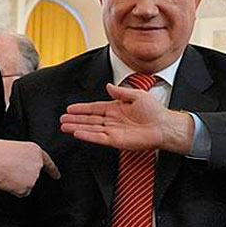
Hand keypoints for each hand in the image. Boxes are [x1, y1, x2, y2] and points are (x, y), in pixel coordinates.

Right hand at [0, 139, 59, 195]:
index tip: (57, 176)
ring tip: (5, 174)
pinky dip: (13, 190)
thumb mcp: (11, 146)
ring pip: (26, 184)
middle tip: (9, 172)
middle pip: (33, 175)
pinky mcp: (27, 188)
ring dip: (17, 182)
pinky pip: (21, 192)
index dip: (52, 170)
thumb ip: (20, 154)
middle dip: (23, 176)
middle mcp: (37, 164)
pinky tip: (7, 182)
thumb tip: (16, 161)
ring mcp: (33, 177)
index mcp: (34, 150)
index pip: (47, 162)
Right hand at [59, 83, 194, 153]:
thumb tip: (108, 86)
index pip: (94, 108)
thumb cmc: (154, 111)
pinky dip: (87, 135)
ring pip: (90, 128)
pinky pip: (98, 137)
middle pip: (89, 119)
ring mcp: (113, 131)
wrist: (164, 125)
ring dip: (77, 127)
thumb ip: (120, 92)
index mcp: (116, 108)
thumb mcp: (136, 95)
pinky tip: (77, 133)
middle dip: (75, 119)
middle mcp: (112, 120)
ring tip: (64, 126)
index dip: (82, 109)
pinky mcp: (116, 141)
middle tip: (62, 119)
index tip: (70, 109)